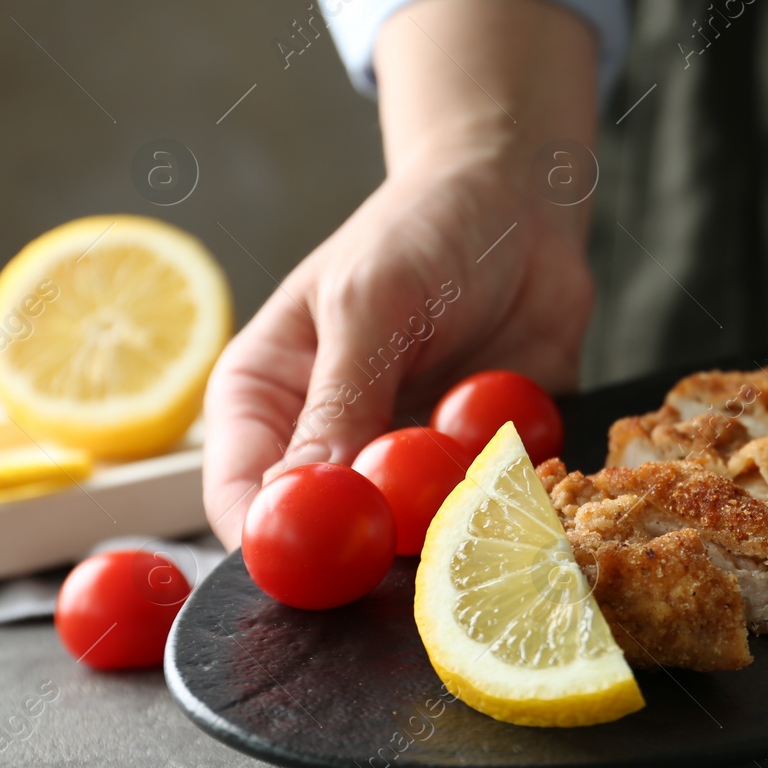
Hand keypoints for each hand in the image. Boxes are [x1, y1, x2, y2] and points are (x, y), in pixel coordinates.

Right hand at [203, 0, 598, 547]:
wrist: (521, 204)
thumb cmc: (424, 229)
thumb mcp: (372, 302)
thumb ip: (342, 399)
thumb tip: (300, 495)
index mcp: (269, 401)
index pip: (243, 498)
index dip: (272, 542)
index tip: (315, 564)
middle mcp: (333, 444)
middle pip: (332, 535)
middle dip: (373, 545)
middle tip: (416, 533)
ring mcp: (408, 461)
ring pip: (416, 532)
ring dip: (452, 514)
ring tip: (478, 453)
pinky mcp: (479, 461)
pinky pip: (494, 506)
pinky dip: (513, 488)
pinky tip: (524, 437)